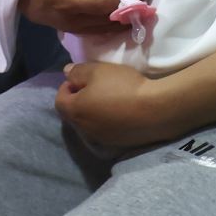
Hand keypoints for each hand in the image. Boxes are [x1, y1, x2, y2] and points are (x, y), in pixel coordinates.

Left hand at [53, 61, 183, 146]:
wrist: (155, 110)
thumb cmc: (122, 86)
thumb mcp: (97, 70)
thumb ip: (78, 71)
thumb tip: (67, 74)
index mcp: (74, 112)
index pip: (59, 100)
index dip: (67, 86)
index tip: (82, 78)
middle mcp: (83, 130)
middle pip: (73, 114)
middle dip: (79, 100)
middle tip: (95, 87)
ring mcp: (100, 140)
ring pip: (88, 125)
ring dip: (93, 113)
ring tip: (109, 100)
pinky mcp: (116, 145)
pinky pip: (104, 132)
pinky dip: (107, 123)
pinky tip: (120, 113)